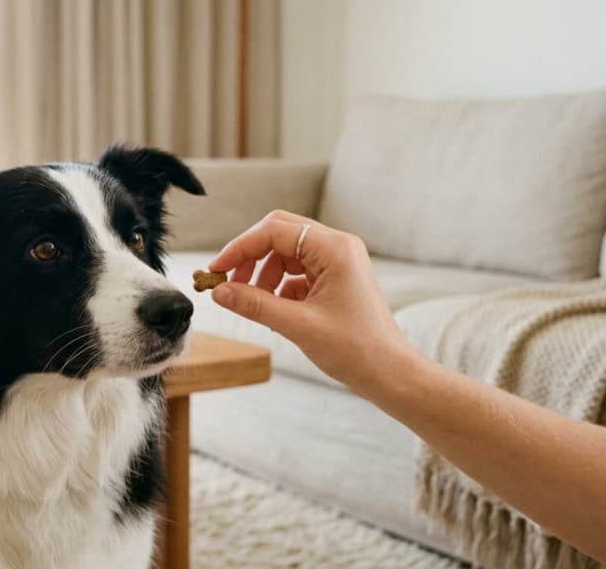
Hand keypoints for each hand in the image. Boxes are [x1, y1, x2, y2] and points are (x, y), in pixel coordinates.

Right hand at [208, 210, 413, 387]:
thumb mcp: (298, 326)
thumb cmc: (356, 350)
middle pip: (279, 234)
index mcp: (334, 249)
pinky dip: (278, 287)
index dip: (240, 248)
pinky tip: (272, 310)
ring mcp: (338, 262)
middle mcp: (338, 247)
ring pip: (285, 253)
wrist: (390, 374)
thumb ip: (255, 305)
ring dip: (262, 274)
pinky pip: (296, 272)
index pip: (274, 231)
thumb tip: (219, 292)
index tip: (216, 270)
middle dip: (250, 257)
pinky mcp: (335, 279)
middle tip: (227, 283)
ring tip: (251, 302)